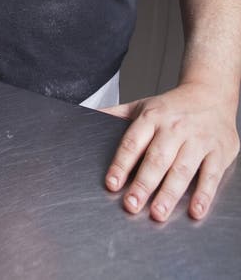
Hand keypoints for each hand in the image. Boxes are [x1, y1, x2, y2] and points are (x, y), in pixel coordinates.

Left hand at [101, 83, 239, 220]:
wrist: (211, 93)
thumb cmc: (172, 107)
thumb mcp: (142, 105)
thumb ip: (116, 114)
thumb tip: (86, 115)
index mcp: (152, 118)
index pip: (133, 142)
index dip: (121, 164)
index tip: (112, 184)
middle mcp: (174, 128)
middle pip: (157, 159)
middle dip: (143, 183)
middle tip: (131, 204)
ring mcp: (198, 140)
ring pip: (182, 169)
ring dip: (169, 193)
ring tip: (157, 213)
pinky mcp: (219, 152)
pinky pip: (211, 175)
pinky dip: (203, 194)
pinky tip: (195, 210)